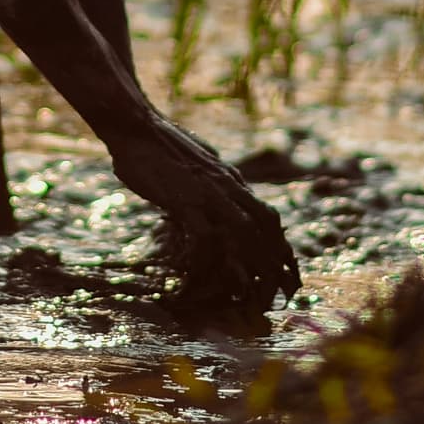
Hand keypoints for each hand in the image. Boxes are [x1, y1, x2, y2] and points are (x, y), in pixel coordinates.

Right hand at [110, 115, 301, 313]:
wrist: (137, 125)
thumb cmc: (160, 145)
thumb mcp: (198, 164)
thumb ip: (212, 181)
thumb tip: (217, 196)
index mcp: (233, 181)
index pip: (271, 219)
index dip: (282, 250)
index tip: (285, 277)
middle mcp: (229, 186)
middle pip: (266, 229)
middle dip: (274, 266)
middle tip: (272, 297)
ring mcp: (209, 192)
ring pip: (245, 234)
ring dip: (247, 268)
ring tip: (243, 296)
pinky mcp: (184, 199)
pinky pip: (205, 237)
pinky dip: (205, 261)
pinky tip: (196, 277)